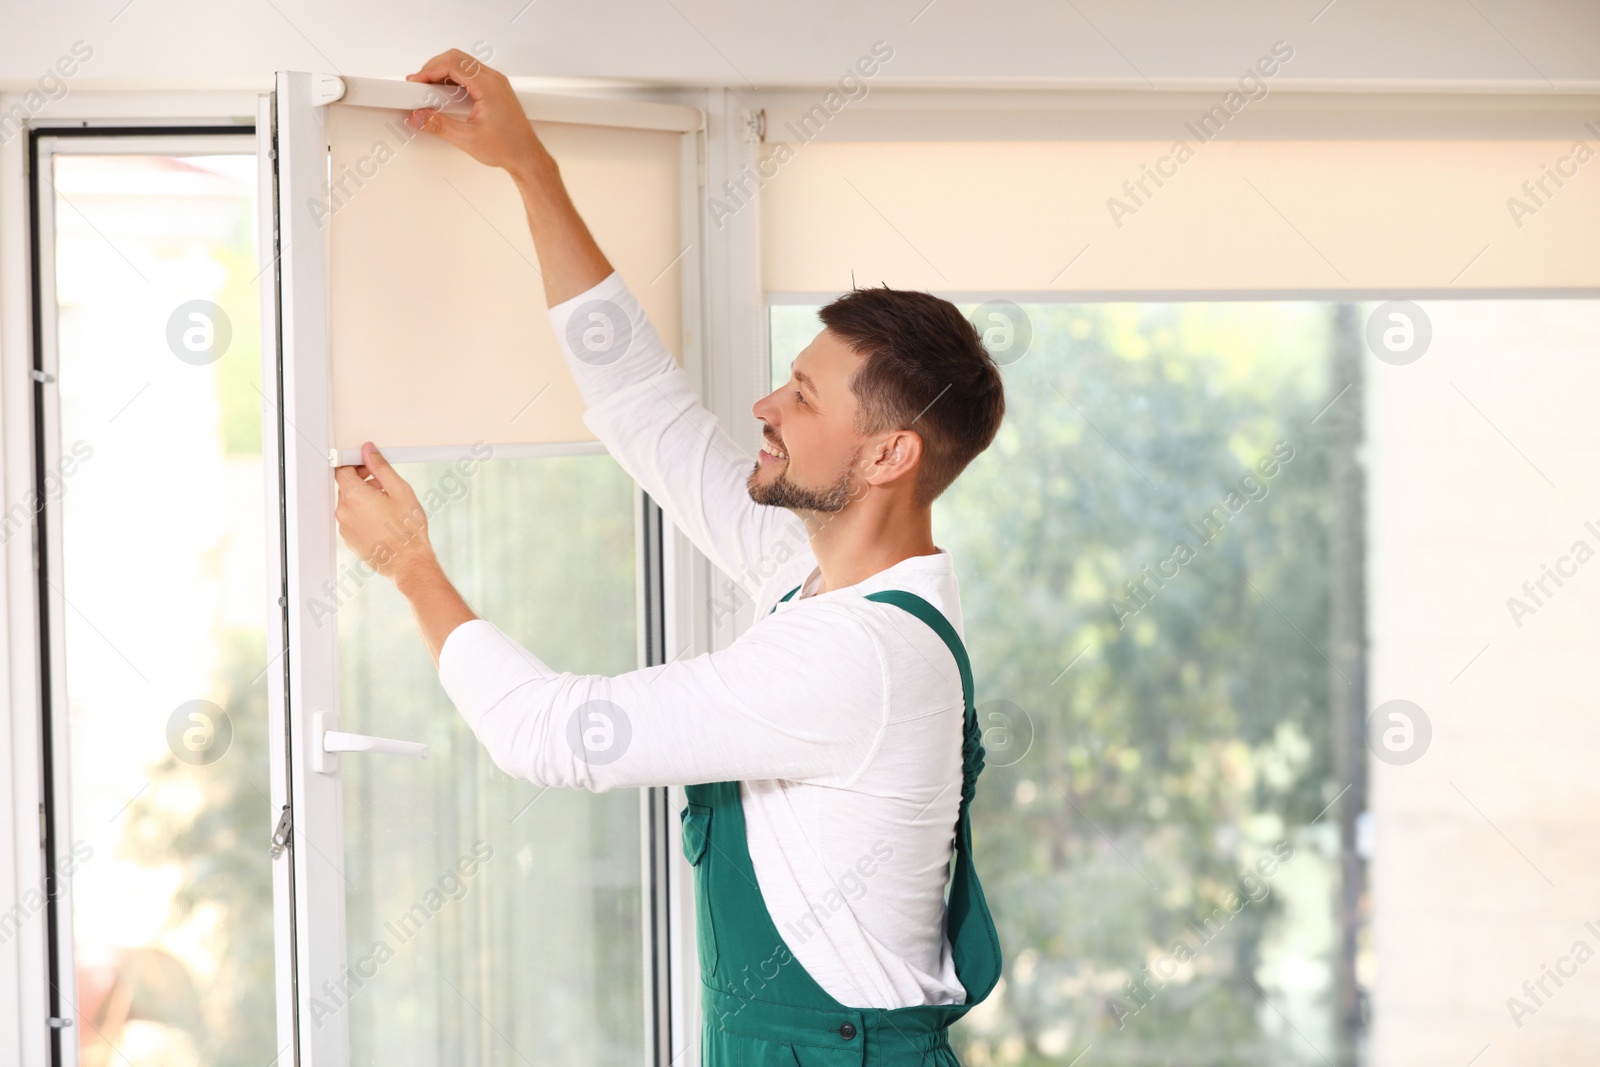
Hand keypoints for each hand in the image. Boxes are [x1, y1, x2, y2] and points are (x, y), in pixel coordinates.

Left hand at [334, 443, 433, 580]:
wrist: (408, 563)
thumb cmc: (408, 530)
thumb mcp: (400, 490)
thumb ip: (380, 467)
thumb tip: (368, 450)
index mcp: (355, 496)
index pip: (342, 469)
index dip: (356, 463)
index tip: (369, 466)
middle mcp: (344, 511)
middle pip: (345, 486)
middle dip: (363, 481)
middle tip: (384, 485)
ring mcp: (345, 527)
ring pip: (349, 503)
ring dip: (363, 498)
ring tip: (387, 505)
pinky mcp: (349, 539)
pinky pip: (351, 518)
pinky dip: (363, 513)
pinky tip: (382, 519)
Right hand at [405, 49, 547, 178]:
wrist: (527, 157)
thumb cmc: (510, 147)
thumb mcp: (467, 139)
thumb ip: (439, 126)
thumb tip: (420, 116)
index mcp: (489, 86)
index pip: (452, 64)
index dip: (429, 70)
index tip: (416, 82)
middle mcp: (494, 79)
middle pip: (456, 58)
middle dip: (433, 68)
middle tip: (419, 85)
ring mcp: (496, 83)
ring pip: (463, 64)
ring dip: (443, 72)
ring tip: (428, 90)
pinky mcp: (495, 89)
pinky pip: (470, 74)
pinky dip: (454, 79)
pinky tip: (444, 94)